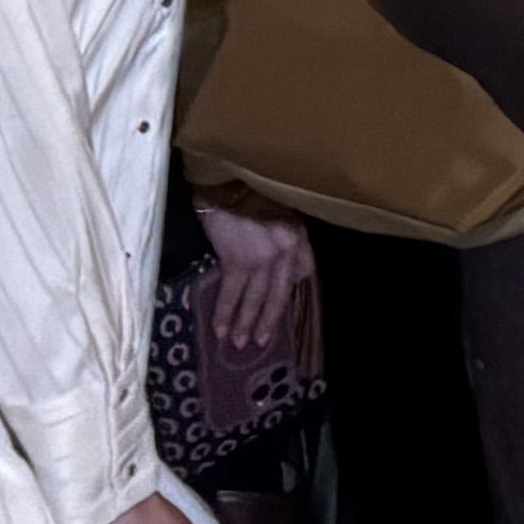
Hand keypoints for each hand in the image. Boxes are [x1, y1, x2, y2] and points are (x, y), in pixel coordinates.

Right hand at [194, 203, 317, 369]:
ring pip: (255, 298)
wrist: (227, 180)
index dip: (291, 289)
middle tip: (260, 342)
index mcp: (297, 236)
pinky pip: (231, 293)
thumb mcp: (280, 209)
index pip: (303, 271)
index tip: (281, 305)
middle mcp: (285, 251)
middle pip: (279, 293)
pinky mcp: (236, 260)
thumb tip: (279, 264)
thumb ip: (283, 235)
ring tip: (238, 343)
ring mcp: (262, 258)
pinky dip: (225, 311)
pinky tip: (220, 328)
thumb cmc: (250, 190)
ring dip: (245, 323)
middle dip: (268, 319)